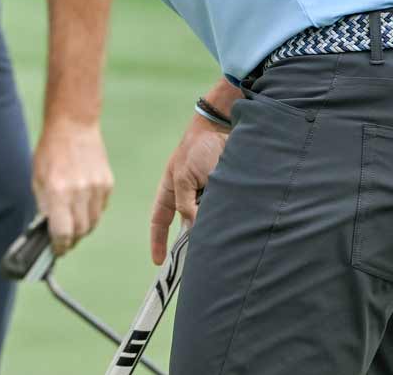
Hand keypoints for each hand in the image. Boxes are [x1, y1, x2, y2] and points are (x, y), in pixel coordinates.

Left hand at [33, 119, 113, 255]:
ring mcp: (97, 188)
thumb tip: (49, 230)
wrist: (74, 125)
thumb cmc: (50, 150)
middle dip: (71, 240)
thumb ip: (44, 206)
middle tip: (63, 239)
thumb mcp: (37, 179)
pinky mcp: (107, 184)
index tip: (56, 250)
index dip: (59, 247)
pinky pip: (100, 209)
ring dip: (82, 229)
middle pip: (80, 232)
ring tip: (72, 223)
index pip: (63, 233)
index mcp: (58, 191)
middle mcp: (80, 192)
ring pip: (93, 223)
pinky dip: (91, 213)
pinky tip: (82, 204)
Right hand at [150, 115, 227, 263]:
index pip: (160, 221)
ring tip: (220, 241)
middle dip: (192, 243)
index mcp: (171, 191)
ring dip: (213, 230)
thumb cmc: (197, 149)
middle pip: (187, 226)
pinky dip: (227, 221)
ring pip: (208, 222)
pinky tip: (234, 227)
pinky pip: (224, 214)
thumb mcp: (185, 177)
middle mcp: (188, 198)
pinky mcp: (225, 195)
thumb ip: (186, 203)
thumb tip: (193, 227)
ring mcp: (207, 197)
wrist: (224, 129)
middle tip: (199, 262)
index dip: (158, 241)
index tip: (160, 263)